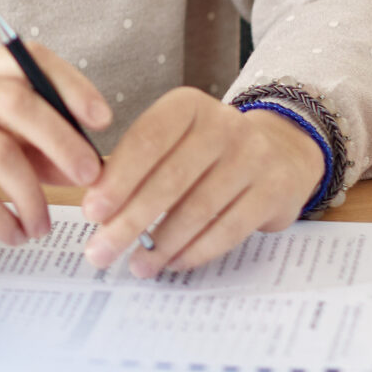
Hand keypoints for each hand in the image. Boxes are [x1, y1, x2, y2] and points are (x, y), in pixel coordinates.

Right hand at [0, 43, 110, 246]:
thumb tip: (86, 160)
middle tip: (90, 179)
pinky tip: (11, 235)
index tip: (102, 120)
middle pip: (17, 102)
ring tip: (41, 227)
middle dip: (63, 142)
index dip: (70, 85)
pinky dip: (0, 217)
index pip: (26, 58)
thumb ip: (26, 146)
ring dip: (32, 195)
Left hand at [80, 89, 325, 274]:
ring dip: (162, 244)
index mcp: (187, 105)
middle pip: (170, 179)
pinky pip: (229, 228)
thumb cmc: (207, 153)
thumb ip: (138, 167)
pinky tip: (173, 263)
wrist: (280, 153)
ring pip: (199, 209)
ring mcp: (254, 156)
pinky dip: (197, 251)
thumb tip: (99, 211)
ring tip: (137, 266)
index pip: (147, 140)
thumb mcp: (173, 143)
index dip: (118, 179)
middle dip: (131, 221)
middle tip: (102, 252)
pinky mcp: (275, 190)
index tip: (92, 212)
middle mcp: (223, 124)